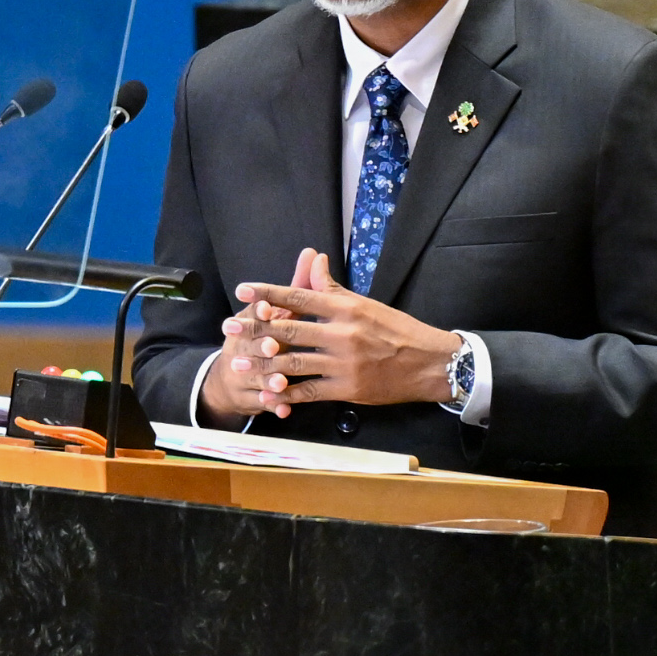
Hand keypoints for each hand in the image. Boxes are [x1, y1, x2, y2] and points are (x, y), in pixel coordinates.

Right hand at [200, 247, 322, 427]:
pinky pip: (262, 403)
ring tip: (281, 383)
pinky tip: (283, 410)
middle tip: (274, 346)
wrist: (232, 376)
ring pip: (256, 376)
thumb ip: (299, 285)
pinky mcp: (251, 397)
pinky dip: (273, 406)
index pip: (252, 314)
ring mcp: (244, 374)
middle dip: (262, 346)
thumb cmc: (264, 336)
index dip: (259, 311)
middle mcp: (242, 347)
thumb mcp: (280, 310)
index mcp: (249, 323)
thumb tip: (314, 253)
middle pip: (251, 345)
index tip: (268, 308)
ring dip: (268, 378)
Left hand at [232, 252, 460, 413]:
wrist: (428, 362)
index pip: (299, 297)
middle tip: (229, 330)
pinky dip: (286, 393)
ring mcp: (343, 363)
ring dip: (262, 364)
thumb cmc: (396, 330)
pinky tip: (267, 394)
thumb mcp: (365, 304)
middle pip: (289, 330)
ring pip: (294, 362)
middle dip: (254, 330)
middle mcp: (341, 333)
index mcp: (345, 308)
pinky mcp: (347, 388)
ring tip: (238, 365)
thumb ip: (333, 288)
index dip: (268, 293)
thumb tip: (313, 261)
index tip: (243, 291)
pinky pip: (310, 391)